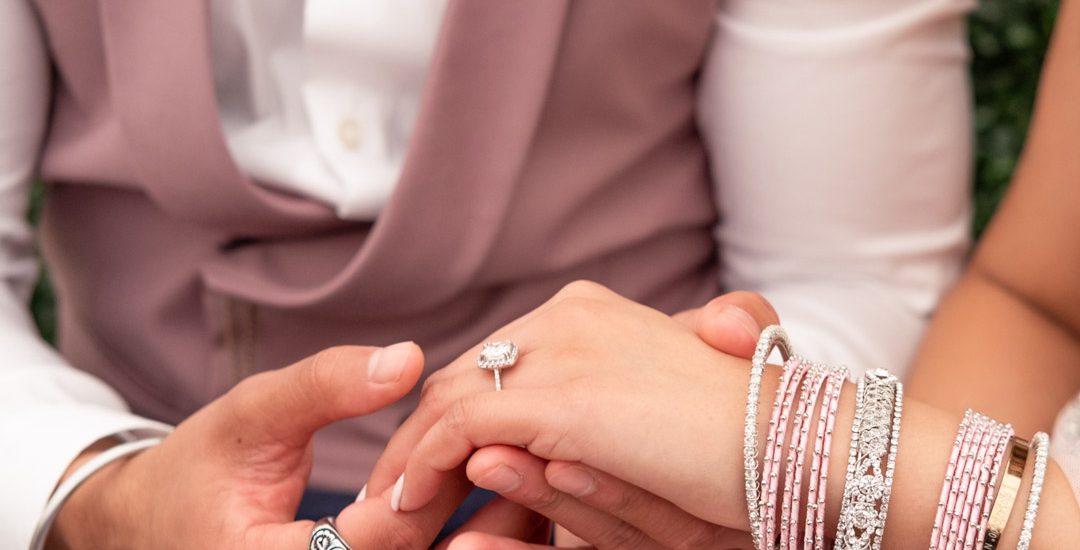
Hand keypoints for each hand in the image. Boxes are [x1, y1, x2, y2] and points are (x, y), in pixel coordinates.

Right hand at [47, 343, 545, 548]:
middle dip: (476, 508)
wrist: (165, 524)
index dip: (427, 488)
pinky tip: (510, 480)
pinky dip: (470, 524)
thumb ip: (324, 387)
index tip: (485, 435)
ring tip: (541, 463)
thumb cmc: (199, 469)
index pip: (372, 540)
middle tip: (539, 448)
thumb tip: (409, 359)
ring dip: (487, 521)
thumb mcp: (250, 415)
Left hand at [365, 282, 780, 542]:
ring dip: (412, 456)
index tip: (437, 467)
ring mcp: (564, 349)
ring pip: (452, 397)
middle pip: (466, 374)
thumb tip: (505, 453)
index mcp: (592, 315)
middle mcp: (571, 316)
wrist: (803, 447)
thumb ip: (590, 421)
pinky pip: (463, 426)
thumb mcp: (653, 427)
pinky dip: (426, 463)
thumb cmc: (742, 446)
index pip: (501, 360)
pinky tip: (411, 503)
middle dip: (423, 437)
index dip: (461, 414)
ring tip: (389, 510)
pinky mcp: (562, 396)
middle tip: (394, 494)